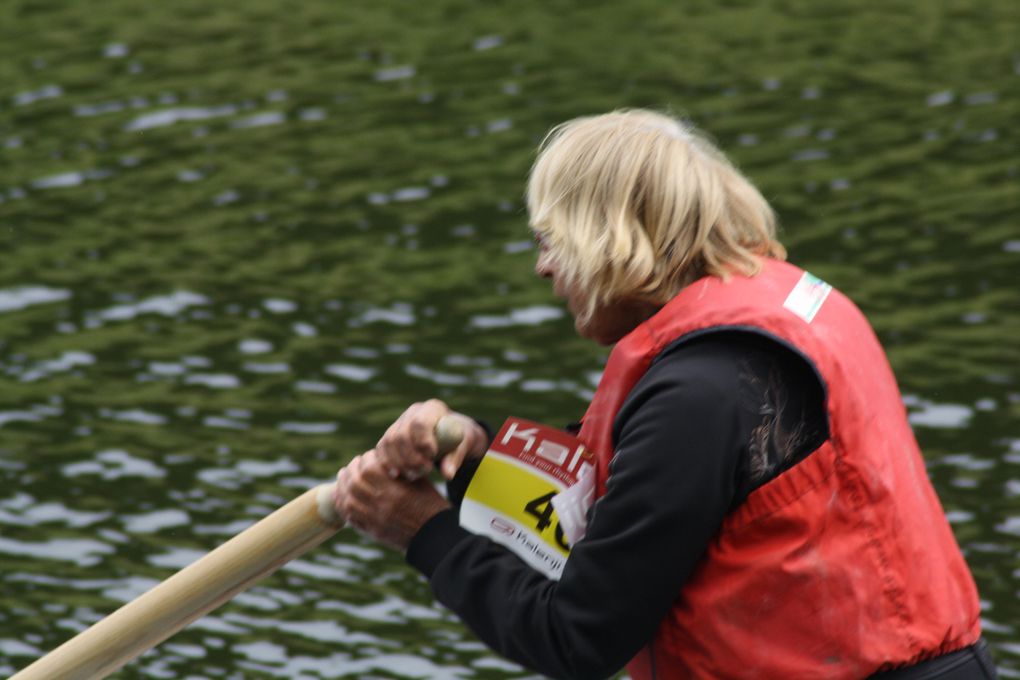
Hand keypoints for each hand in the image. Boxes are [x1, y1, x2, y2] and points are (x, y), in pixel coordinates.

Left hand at [333, 450, 449, 550]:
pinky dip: (342, 503)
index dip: (367, 459)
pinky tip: (343, 494)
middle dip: (352, 469)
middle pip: (354, 484)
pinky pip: (349, 517)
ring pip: (347, 500)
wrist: (435, 536)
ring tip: (344, 476)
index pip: (369, 469)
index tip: (369, 455)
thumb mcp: (420, 482)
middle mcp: (383, 506)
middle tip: (355, 463)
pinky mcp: (372, 531)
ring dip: (342, 485)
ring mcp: (375, 521)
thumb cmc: (430, 505)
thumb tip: (381, 457)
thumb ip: (400, 469)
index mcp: (396, 492)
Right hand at [376, 399, 489, 479]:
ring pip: (389, 442)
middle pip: (401, 434)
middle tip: (424, 470)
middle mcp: (413, 412)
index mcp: (433, 408)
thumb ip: (456, 457)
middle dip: (411, 457)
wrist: (451, 437)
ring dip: (400, 463)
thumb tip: (447, 474)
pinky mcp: (391, 435)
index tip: (432, 456)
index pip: (420, 423)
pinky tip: (397, 474)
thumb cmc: (460, 438)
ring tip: (414, 475)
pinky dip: (387, 463)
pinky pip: (381, 449)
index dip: (423, 441)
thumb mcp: (465, 444)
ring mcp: (400, 423)